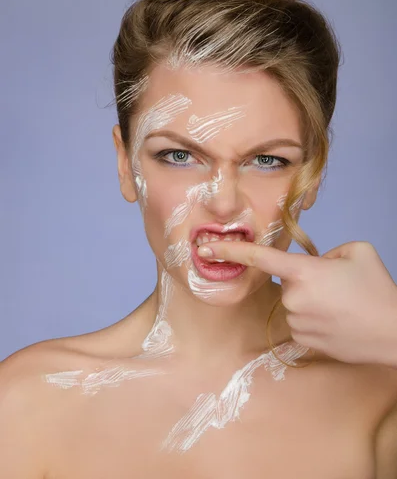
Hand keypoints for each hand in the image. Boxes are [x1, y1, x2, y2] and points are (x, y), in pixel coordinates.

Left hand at [197, 240, 396, 365]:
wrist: (395, 333)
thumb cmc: (378, 289)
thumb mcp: (356, 251)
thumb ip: (326, 251)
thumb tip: (313, 265)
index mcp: (303, 272)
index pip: (258, 258)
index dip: (230, 250)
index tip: (205, 248)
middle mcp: (293, 299)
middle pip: (287, 282)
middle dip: (305, 279)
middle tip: (336, 286)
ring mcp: (296, 323)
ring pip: (294, 303)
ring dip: (310, 301)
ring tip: (341, 305)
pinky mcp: (303, 343)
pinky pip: (300, 322)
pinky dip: (314, 319)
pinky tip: (337, 321)